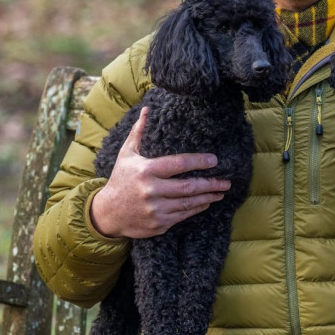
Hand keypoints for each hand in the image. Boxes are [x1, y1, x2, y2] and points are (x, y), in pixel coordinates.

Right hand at [90, 107, 230, 238]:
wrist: (108, 213)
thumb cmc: (120, 179)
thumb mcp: (126, 154)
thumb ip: (139, 132)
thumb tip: (146, 110)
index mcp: (146, 171)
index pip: (178, 164)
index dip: (198, 161)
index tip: (214, 160)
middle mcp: (152, 190)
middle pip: (189, 187)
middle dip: (211, 184)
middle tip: (226, 181)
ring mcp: (156, 209)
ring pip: (189, 203)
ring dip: (208, 197)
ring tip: (221, 192)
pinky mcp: (159, 224)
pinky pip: (183, 215)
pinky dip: (197, 209)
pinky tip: (206, 203)